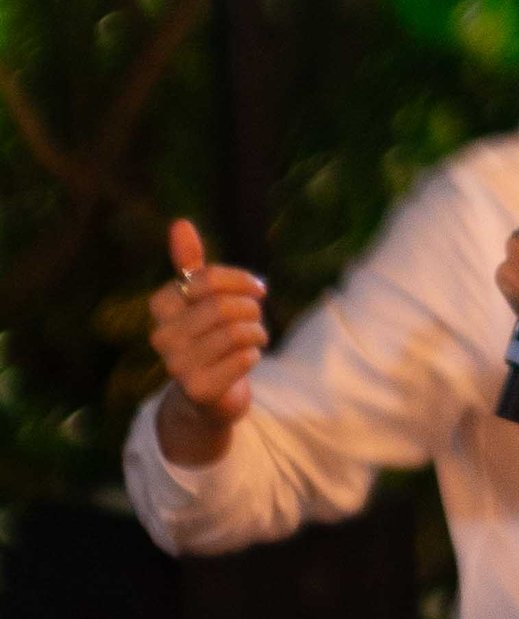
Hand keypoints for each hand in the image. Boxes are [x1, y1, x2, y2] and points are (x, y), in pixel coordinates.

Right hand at [149, 218, 266, 464]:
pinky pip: (243, 358)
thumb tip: (180, 223)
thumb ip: (190, 263)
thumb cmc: (208, 337)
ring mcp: (176, 365)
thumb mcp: (199, 299)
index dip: (240, 280)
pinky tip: (246, 359)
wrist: (208, 396)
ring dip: (257, 332)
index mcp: (160, 306)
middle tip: (255, 318)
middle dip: (251, 309)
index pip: (207, 279)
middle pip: (224, 307)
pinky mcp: (198, 389)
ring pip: (236, 332)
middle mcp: (161, 335)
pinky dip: (254, 355)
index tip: (257, 287)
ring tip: (254, 338)